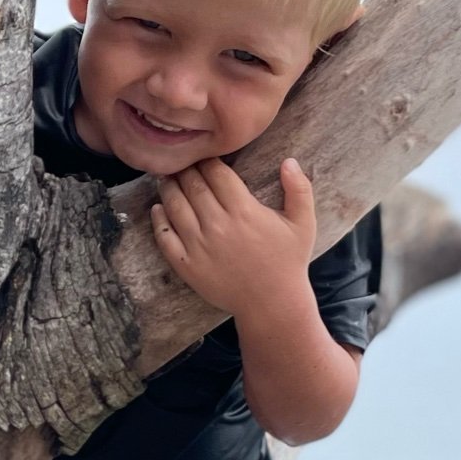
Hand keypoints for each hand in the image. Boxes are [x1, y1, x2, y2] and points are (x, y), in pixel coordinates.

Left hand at [150, 156, 316, 324]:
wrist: (272, 303)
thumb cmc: (288, 262)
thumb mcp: (303, 223)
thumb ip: (299, 189)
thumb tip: (288, 160)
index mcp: (244, 210)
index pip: (216, 172)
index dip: (207, 160)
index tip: (204, 156)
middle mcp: (217, 224)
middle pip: (192, 185)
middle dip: (185, 169)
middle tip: (180, 162)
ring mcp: (199, 245)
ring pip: (174, 206)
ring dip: (168, 188)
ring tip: (165, 179)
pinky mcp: (187, 265)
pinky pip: (165, 237)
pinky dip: (158, 220)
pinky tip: (157, 209)